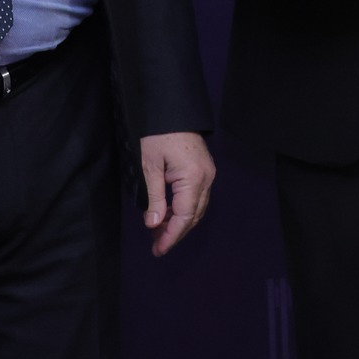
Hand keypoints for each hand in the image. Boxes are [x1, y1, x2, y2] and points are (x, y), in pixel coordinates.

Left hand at [140, 131, 215, 256]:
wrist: (172, 109)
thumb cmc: (158, 134)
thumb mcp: (150, 166)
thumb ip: (154, 197)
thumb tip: (154, 225)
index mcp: (194, 177)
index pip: (185, 216)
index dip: (171, 235)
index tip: (158, 250)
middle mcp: (206, 178)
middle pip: (193, 215)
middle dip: (175, 232)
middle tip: (156, 246)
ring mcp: (208, 173)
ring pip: (196, 207)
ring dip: (179, 222)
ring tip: (158, 233)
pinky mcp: (204, 169)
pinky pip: (196, 196)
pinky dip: (182, 209)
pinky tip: (167, 213)